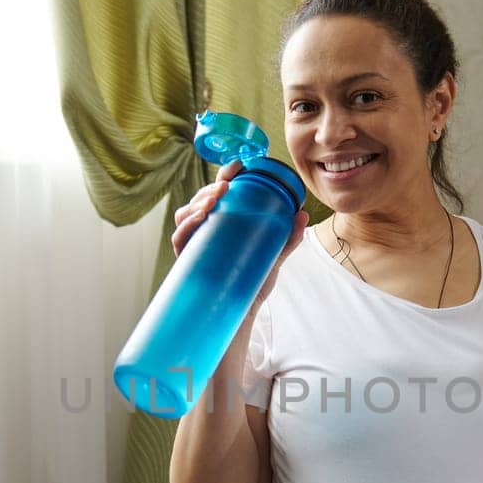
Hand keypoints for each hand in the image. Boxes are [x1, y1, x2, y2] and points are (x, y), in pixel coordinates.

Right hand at [170, 159, 310, 305]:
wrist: (242, 316)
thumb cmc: (253, 284)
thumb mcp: (274, 258)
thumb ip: (288, 239)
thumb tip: (303, 215)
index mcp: (223, 223)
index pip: (218, 193)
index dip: (224, 176)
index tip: (238, 166)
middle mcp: (206, 231)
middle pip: (201, 200)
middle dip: (211, 187)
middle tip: (226, 184)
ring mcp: (195, 245)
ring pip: (186, 214)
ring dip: (198, 201)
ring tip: (214, 199)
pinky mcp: (188, 261)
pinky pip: (180, 239)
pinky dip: (186, 226)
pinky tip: (199, 217)